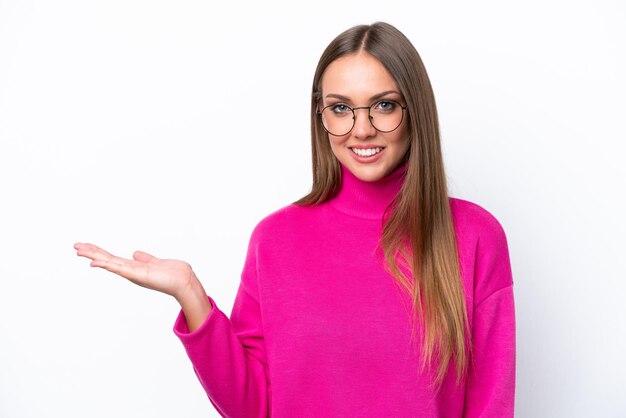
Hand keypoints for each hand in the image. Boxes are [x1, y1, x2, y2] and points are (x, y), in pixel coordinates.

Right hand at [73, 242, 196, 299]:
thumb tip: (135, 253)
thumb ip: (145, 258)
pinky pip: (119, 269)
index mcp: (134, 267)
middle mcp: (130, 271)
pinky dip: (107, 265)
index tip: (86, 246)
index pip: (112, 258)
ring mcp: (133, 273)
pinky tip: (95, 262)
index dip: (99, 252)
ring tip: (79, 251)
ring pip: (109, 263)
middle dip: (91, 253)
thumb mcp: (156, 262)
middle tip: (75, 246)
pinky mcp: (138, 274)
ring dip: (94, 257)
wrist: (184, 281)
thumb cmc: (173, 273)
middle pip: (107, 260)